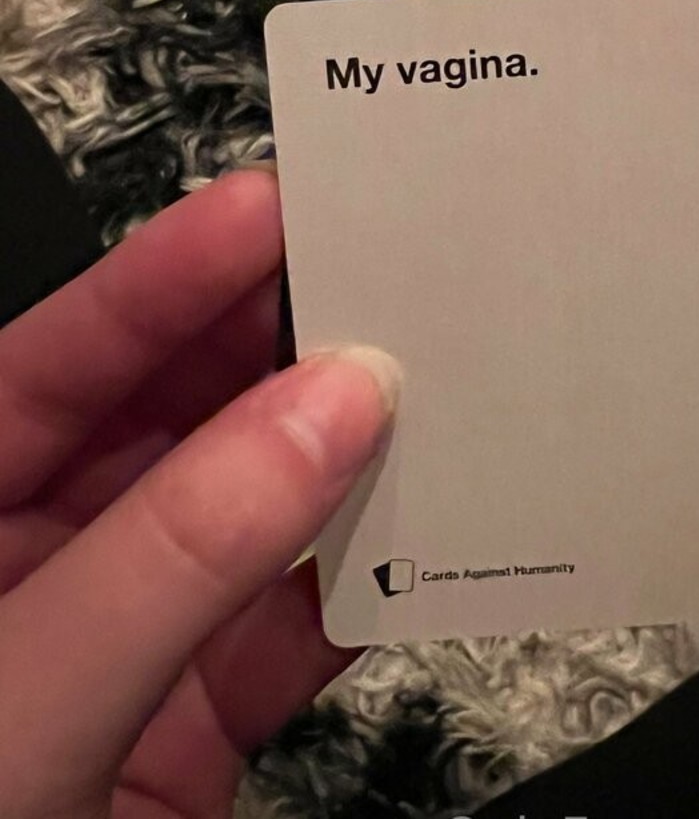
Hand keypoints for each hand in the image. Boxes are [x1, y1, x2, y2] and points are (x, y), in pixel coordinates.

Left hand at [0, 170, 398, 818]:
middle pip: (177, 412)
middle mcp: (38, 551)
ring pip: (253, 507)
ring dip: (343, 452)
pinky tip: (430, 526)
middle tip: (385, 276)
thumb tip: (330, 407)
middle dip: (281, 344)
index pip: (68, 356)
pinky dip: (366, 572)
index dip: (173, 272)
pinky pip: (294, 617)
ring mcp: (127, 630)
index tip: (278, 207)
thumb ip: (177, 548)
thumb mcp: (25, 692)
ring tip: (433, 380)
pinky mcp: (194, 716)